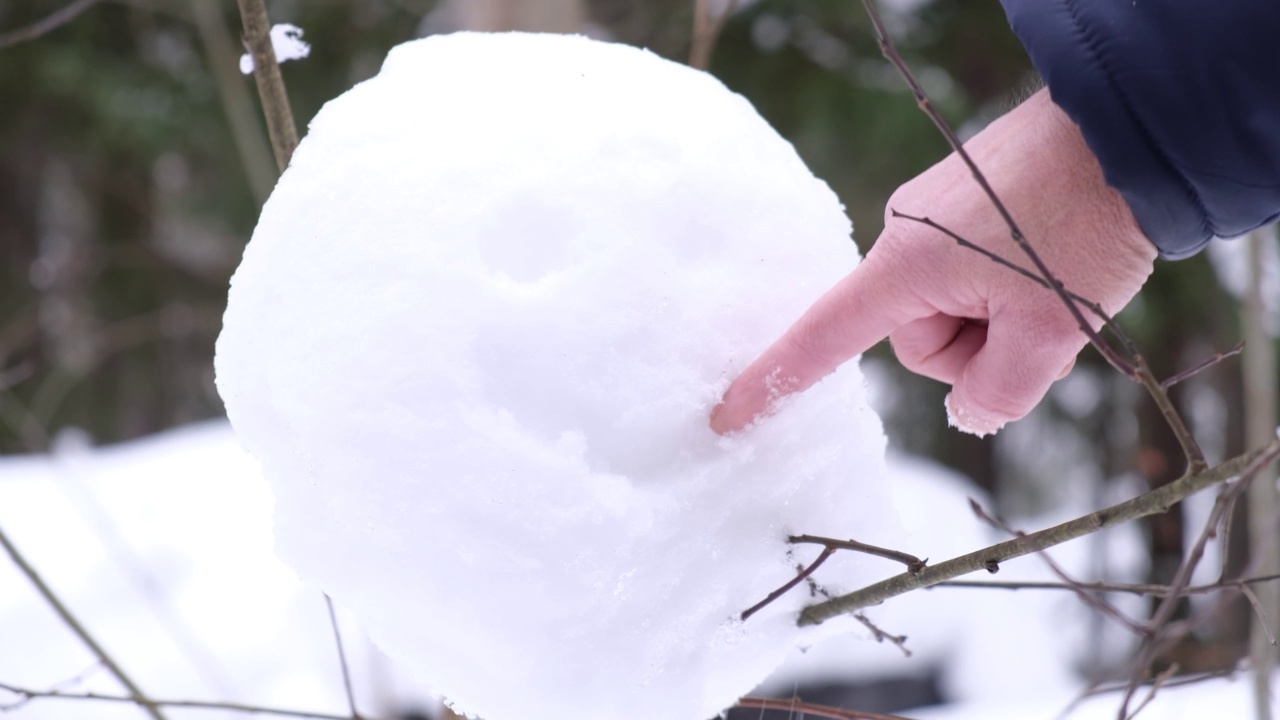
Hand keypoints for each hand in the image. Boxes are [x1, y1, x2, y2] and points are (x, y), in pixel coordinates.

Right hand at [710, 89, 1156, 435]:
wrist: (1128, 128)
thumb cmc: (1085, 225)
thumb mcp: (1051, 331)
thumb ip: (996, 394)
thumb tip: (966, 413)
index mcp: (906, 267)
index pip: (824, 338)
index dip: (774, 381)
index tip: (726, 416)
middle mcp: (903, 235)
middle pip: (919, 337)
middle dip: (976, 348)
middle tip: (1043, 325)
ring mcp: (930, 215)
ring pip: (949, 307)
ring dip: (998, 317)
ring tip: (1056, 285)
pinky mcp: (959, 203)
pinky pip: (967, 271)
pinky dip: (1005, 285)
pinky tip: (1052, 260)